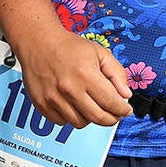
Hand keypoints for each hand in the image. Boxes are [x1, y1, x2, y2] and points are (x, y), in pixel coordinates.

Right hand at [15, 30, 133, 127]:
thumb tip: (126, 94)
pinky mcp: (42, 104)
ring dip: (90, 118)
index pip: (111, 102)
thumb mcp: (100, 53)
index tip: (126, 110)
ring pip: (79, 123)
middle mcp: (69, 89)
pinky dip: (71, 117)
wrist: (39, 43)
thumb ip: (117, 74)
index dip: (123, 109)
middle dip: (111, 119)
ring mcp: (54, 98)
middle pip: (97, 117)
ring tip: (93, 106)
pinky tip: (75, 105)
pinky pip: (62, 122)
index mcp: (86, 75)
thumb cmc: (70, 47)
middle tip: (115, 114)